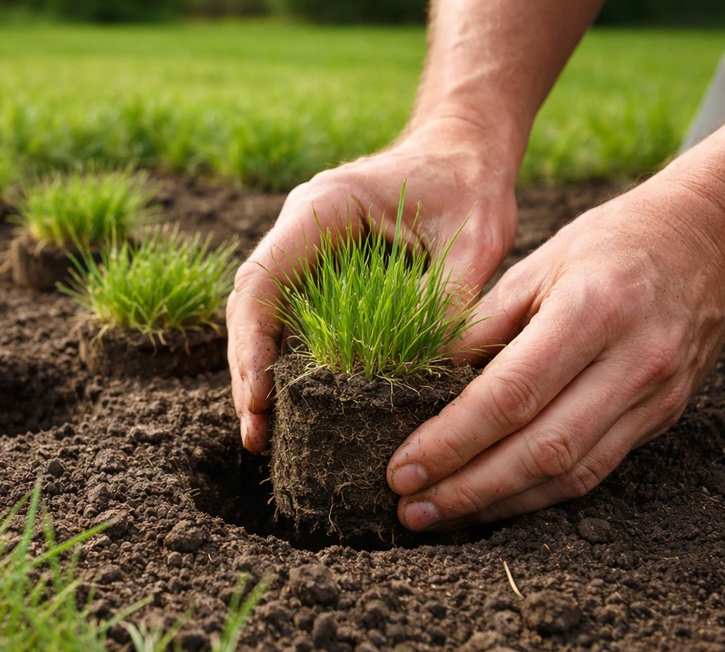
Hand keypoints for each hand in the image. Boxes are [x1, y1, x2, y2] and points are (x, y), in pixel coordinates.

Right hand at [228, 119, 520, 451]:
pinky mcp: (320, 268)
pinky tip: (289, 402)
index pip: (264, 280)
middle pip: (249, 303)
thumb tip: (430, 375)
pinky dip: (283, 357)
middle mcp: (301, 226)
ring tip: (262, 431)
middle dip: (247, 369)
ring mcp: (305, 247)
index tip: (258, 399)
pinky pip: (288, 315)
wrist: (465, 146)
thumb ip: (454, 300)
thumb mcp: (478, 238)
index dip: (253, 344)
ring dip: (258, 369)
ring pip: (260, 313)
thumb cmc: (470, 181)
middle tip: (255, 433)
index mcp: (324, 207)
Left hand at [387, 172, 724, 529]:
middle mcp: (631, 363)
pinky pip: (595, 471)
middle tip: (410, 509)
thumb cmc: (613, 241)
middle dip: (466, 490)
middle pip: (540, 450)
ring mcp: (655, 397)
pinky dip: (538, 494)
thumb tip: (422, 380)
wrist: (714, 237)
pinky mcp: (663, 418)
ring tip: (440, 516)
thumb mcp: (538, 261)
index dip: (451, 441)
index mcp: (591, 310)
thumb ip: (481, 323)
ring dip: (498, 505)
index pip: (510, 396)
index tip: (402, 469)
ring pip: (570, 475)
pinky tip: (493, 503)